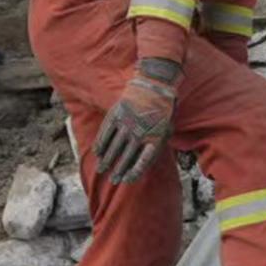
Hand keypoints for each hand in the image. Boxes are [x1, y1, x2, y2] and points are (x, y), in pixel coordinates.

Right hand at [93, 61, 180, 183]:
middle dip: (118, 171)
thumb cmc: (162, 109)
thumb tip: (147, 161)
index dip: (134, 173)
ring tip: (102, 169)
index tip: (127, 179)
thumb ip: (158, 145)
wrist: (154, 85)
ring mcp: (127, 124)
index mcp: (154, 138)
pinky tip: (98, 152)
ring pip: (114, 147)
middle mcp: (140, 133)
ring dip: (106, 160)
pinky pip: (106, 133)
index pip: (143, 162)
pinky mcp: (117, 114)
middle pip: (126, 157)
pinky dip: (101, 143)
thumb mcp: (167, 128)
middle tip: (112, 180)